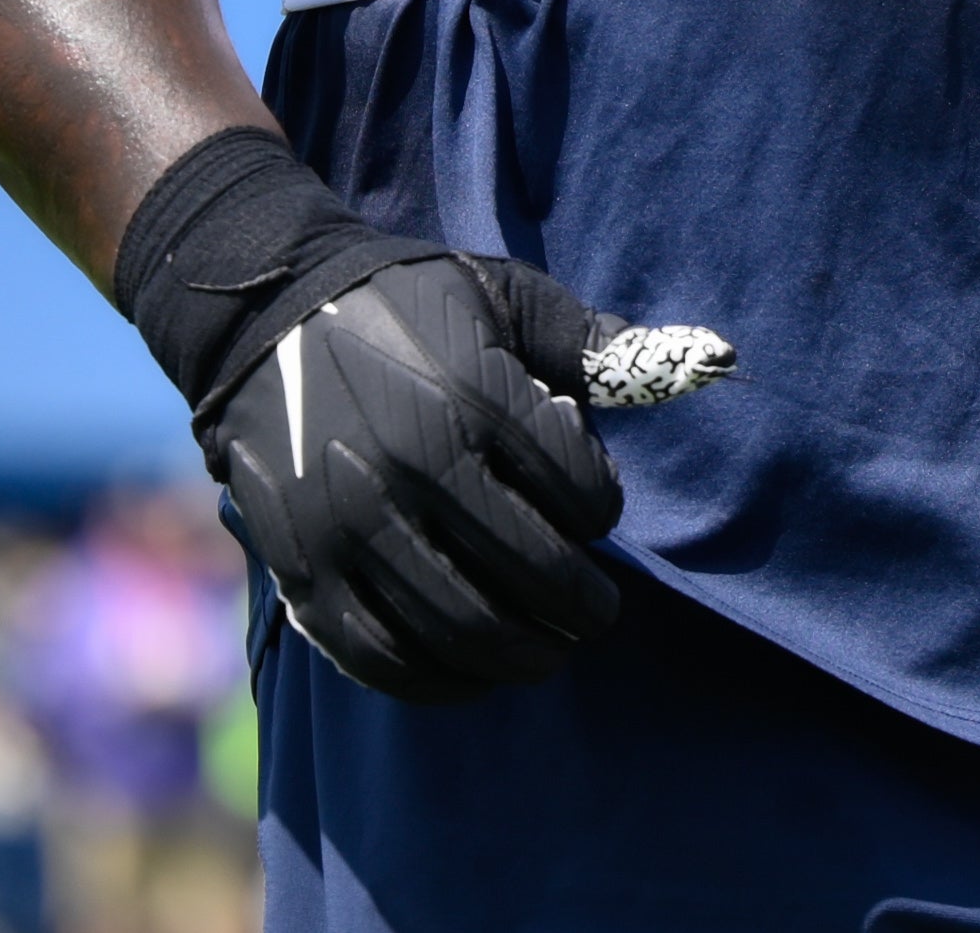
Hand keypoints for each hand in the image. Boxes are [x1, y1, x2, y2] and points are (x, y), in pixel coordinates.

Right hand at [205, 251, 628, 700]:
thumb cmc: (410, 304)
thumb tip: (712, 359)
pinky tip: (472, 672)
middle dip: (581, 608)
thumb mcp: (507, 296)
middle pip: (532, 576)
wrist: (267, 315)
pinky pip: (381, 658)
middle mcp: (413, 465)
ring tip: (545, 651)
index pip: (582, 495)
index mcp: (474, 395)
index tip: (596, 513)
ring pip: (462, 629)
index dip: (603, 512)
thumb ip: (597, 344)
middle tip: (595, 615)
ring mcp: (352, 525)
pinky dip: (438, 683)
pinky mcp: (303, 570)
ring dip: (521, 656)